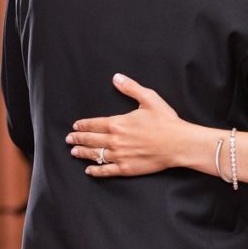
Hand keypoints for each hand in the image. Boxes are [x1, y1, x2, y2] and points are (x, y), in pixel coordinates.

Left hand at [66, 74, 184, 177]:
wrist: (178, 144)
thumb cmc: (165, 121)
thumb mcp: (149, 98)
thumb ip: (131, 88)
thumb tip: (117, 77)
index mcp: (118, 123)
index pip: (94, 124)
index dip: (83, 125)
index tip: (75, 126)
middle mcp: (115, 140)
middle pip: (91, 140)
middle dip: (78, 139)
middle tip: (69, 139)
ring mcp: (119, 156)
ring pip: (95, 155)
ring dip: (83, 153)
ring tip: (74, 152)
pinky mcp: (126, 168)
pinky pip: (106, 170)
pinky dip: (96, 170)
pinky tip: (89, 170)